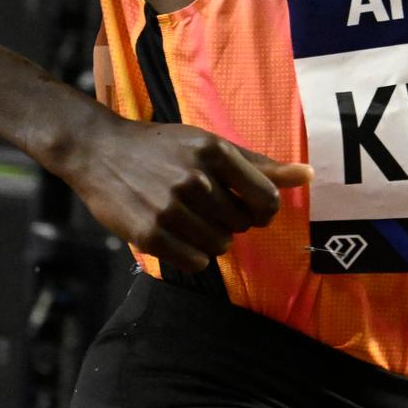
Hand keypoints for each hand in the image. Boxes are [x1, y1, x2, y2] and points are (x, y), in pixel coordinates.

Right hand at [49, 107, 312, 272]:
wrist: (98, 150)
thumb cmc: (162, 147)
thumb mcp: (210, 145)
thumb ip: (260, 165)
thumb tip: (308, 176)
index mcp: (215, 151)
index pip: (267, 199)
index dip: (263, 210)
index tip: (249, 207)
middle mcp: (195, 178)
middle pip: (243, 225)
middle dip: (231, 221)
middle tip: (205, 205)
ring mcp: (170, 208)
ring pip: (221, 246)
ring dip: (210, 238)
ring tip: (188, 218)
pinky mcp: (149, 234)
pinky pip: (196, 262)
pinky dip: (192, 255)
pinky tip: (177, 235)